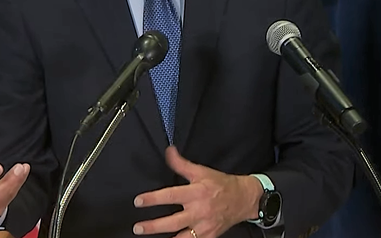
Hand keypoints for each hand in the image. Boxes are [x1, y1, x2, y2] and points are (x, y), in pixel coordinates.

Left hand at [132, 146, 263, 237]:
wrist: (243, 199)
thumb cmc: (221, 184)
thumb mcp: (201, 171)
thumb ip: (182, 164)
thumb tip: (168, 151)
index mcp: (196, 193)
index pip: (170, 195)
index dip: (153, 199)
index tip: (138, 201)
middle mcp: (199, 211)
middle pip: (172, 222)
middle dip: (153, 226)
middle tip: (137, 227)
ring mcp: (204, 227)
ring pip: (181, 237)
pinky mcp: (209, 237)